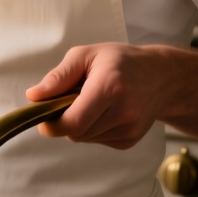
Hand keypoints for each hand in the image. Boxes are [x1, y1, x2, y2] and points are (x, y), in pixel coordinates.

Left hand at [27, 44, 197, 150]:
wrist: (163, 78)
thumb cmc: (122, 62)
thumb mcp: (87, 55)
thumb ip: (59, 76)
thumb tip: (34, 97)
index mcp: (109, 87)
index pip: (73, 123)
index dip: (53, 125)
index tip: (46, 116)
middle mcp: (123, 111)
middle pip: (76, 132)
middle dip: (65, 120)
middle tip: (70, 100)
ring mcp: (129, 129)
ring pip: (85, 138)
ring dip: (79, 124)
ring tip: (93, 102)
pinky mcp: (130, 140)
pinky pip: (97, 141)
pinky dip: (93, 129)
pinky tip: (105, 112)